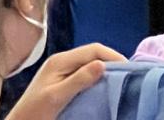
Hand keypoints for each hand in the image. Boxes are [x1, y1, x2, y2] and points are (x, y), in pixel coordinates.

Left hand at [9, 44, 123, 119]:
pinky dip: (95, 76)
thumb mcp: (57, 97)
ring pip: (88, 63)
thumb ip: (78, 80)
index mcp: (60, 60)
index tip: (127, 68)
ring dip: (103, 68)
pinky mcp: (61, 80)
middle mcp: (61, 61)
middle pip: (92, 54)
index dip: (111, 56)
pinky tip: (102, 86)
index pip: (92, 50)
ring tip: (118, 79)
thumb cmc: (35, 112)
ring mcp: (61, 70)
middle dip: (110, 60)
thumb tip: (102, 64)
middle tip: (127, 74)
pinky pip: (83, 72)